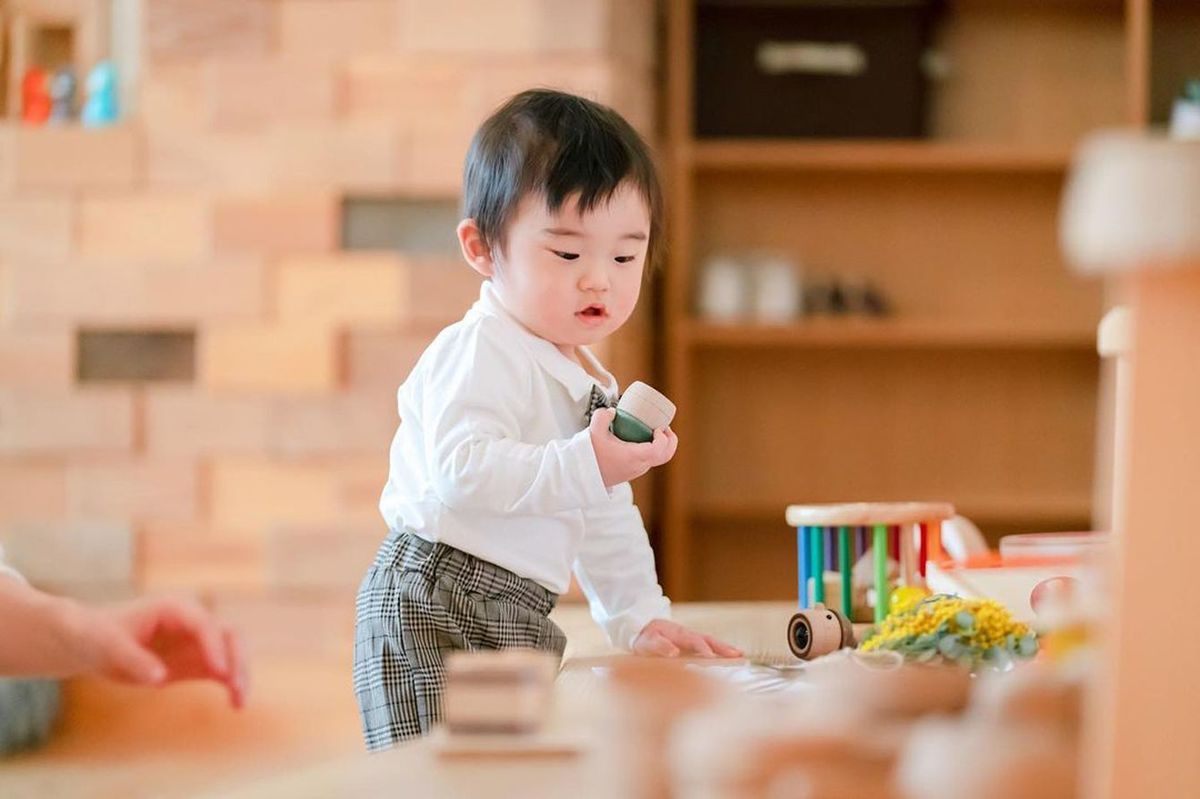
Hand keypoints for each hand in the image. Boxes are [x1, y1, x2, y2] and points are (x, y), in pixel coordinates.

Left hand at [68, 596, 247, 708]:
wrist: (90, 642)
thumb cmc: (97, 636)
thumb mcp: (108, 647)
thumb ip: (134, 660)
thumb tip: (160, 678)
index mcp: (174, 609)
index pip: (204, 624)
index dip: (214, 646)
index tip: (219, 672)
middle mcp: (192, 622)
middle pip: (229, 634)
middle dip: (237, 659)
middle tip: (236, 686)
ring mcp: (196, 642)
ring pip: (232, 652)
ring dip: (240, 673)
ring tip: (239, 702)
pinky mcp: (196, 661)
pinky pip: (222, 671)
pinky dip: (231, 685)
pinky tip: (235, 705)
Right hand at [588, 407, 677, 487]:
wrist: (580, 476)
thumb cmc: (589, 456)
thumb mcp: (594, 431)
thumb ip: (603, 416)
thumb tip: (613, 412)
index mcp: (633, 457)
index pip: (659, 450)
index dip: (664, 438)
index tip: (657, 427)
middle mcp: (638, 466)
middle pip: (665, 456)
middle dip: (671, 440)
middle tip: (664, 427)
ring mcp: (636, 471)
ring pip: (658, 459)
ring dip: (662, 444)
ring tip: (653, 430)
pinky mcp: (631, 472)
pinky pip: (649, 460)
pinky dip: (653, 449)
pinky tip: (643, 439)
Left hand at [632, 619, 742, 658]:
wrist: (641, 630)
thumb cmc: (644, 639)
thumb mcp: (646, 643)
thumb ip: (659, 646)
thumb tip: (674, 652)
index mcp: (678, 633)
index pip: (694, 641)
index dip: (703, 649)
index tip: (712, 658)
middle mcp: (688, 634)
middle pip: (708, 639)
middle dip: (723, 647)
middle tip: (738, 655)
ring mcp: (691, 638)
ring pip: (711, 642)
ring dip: (726, 648)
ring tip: (741, 655)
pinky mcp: (692, 644)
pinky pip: (709, 646)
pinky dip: (721, 650)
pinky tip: (730, 657)